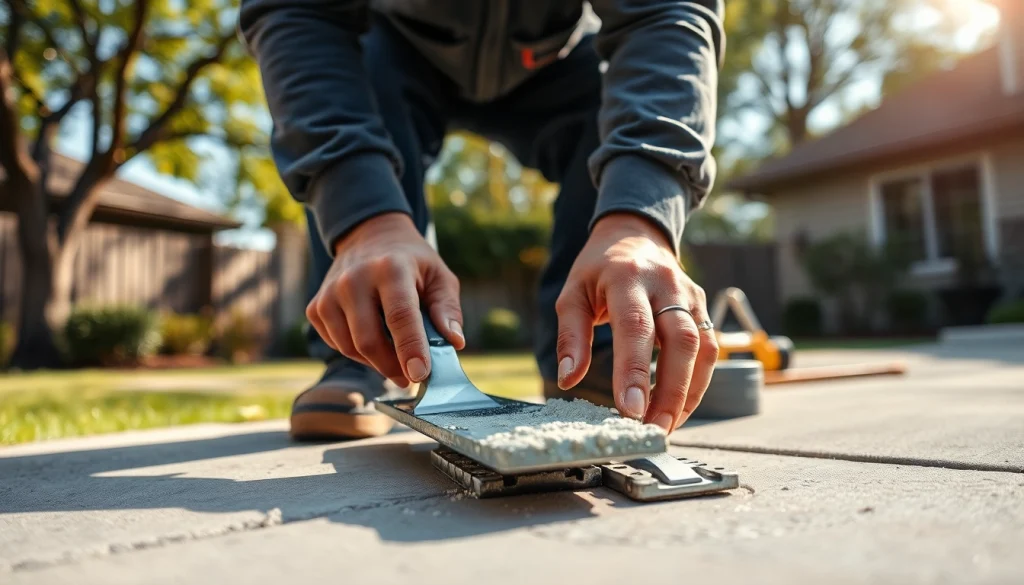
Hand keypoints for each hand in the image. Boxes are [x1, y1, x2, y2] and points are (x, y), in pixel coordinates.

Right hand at [306, 212, 464, 387]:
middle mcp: (354, 279)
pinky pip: (337, 345)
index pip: (400, 316)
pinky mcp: (316, 308)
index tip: (420, 375)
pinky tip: (374, 341)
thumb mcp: (440, 277)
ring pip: (350, 348)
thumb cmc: (412, 263)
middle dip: (392, 367)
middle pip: (369, 340)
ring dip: (376, 363)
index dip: (410, 349)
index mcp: (391, 268)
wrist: (370, 237)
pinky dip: (358, 353)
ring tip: (395, 358)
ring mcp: (329, 294)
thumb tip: (454, 342)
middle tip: (411, 378)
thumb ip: (448, 310)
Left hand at [554, 213, 717, 431]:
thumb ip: (570, 337)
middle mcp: (665, 285)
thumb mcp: (572, 295)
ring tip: (665, 426)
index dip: (634, 370)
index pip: (635, 327)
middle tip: (653, 429)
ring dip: (688, 393)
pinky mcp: (702, 307)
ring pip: (702, 348)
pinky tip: (679, 407)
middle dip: (671, 391)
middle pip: (680, 341)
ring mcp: (690, 295)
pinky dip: (697, 383)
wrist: (635, 235)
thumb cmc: (598, 270)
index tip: (630, 409)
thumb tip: (568, 379)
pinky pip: (709, 349)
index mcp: (627, 277)